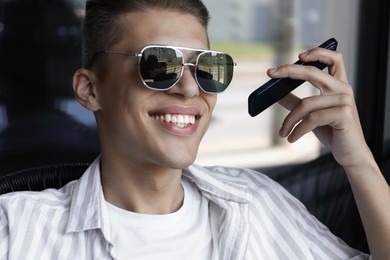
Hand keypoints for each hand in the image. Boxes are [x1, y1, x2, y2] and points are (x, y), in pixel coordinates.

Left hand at [268, 48, 372, 168]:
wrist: (350, 154)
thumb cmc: (332, 131)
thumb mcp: (311, 115)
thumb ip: (296, 102)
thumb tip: (276, 94)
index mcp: (338, 85)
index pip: (334, 59)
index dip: (318, 52)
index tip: (299, 55)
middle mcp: (343, 89)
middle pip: (313, 72)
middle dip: (289, 70)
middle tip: (270, 74)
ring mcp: (344, 101)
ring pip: (305, 104)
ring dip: (289, 121)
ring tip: (283, 133)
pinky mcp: (343, 114)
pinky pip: (311, 119)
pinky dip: (298, 130)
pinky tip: (292, 138)